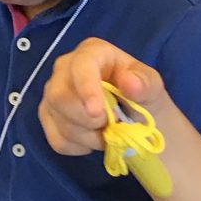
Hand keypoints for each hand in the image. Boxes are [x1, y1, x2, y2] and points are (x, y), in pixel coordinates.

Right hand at [40, 39, 169, 156]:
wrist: (135, 116)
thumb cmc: (141, 94)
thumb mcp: (152, 86)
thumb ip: (145, 83)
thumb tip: (130, 83)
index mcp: (92, 52)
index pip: (81, 66)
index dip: (86, 89)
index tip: (97, 113)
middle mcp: (65, 68)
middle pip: (60, 97)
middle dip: (88, 120)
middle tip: (113, 124)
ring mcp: (53, 94)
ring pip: (59, 122)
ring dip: (89, 137)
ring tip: (108, 131)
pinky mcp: (48, 117)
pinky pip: (57, 141)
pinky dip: (80, 147)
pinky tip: (93, 138)